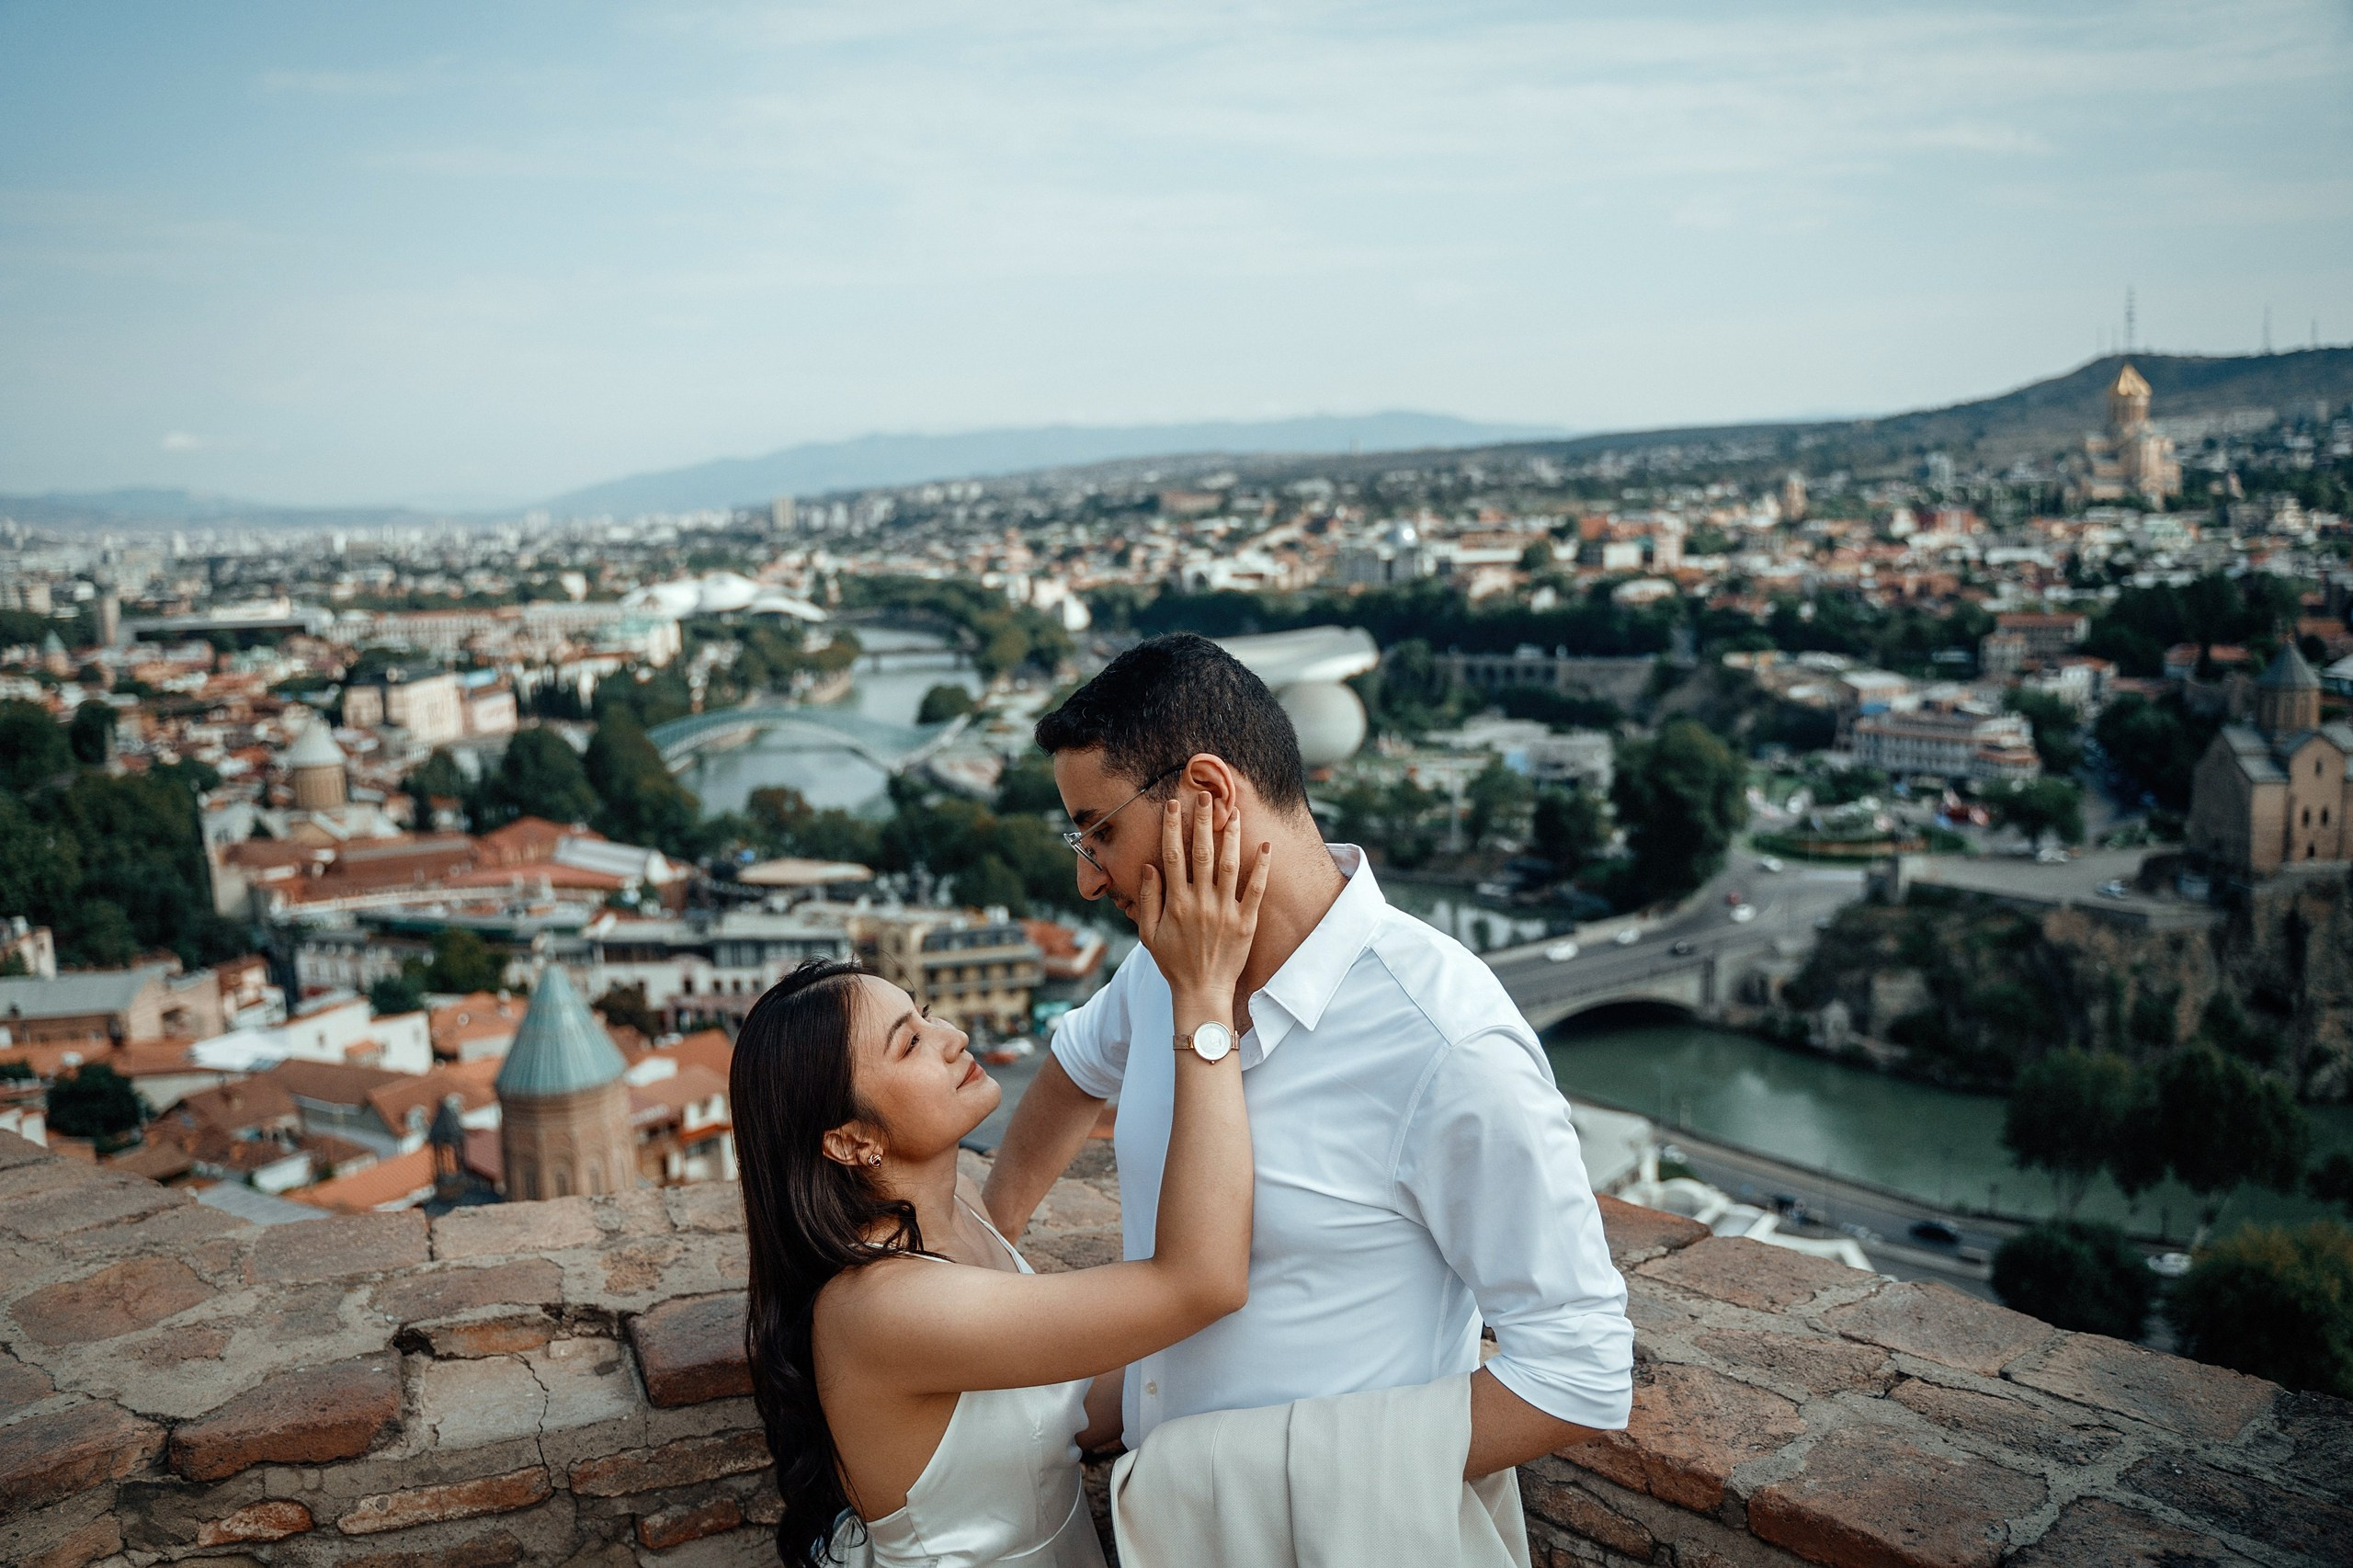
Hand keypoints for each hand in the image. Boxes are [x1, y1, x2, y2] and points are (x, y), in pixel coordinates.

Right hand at [1135, 796, 1269, 1007]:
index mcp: (1176, 903)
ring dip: (1231, 835)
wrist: (1201, 992)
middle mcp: (1200, 902)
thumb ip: (1148, 899)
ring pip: (1229, 865)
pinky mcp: (1245, 922)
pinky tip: (1264, 845)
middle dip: (1203, 821)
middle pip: (1201, 853)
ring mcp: (1224, 911)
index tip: (1173, 805)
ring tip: (1234, 811)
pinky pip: (1255, 889)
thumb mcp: (1149, 934)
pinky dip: (1261, 867)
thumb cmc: (1173, 963)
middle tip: (1205, 796)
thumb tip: (1149, 866)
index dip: (1173, 827)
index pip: (1173, 855)